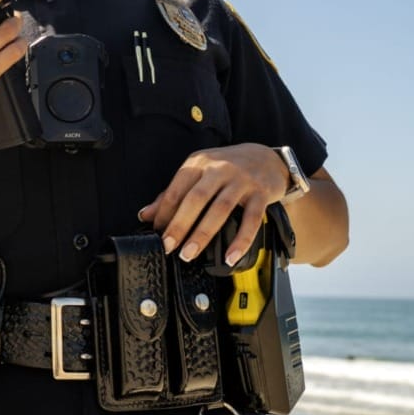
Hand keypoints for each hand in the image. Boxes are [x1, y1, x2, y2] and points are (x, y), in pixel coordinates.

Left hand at [138, 143, 291, 265]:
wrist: (267, 158)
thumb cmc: (228, 167)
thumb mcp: (198, 172)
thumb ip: (173, 193)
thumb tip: (146, 215)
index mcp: (198, 163)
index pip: (176, 190)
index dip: (164, 214)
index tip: (157, 234)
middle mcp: (219, 169)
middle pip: (195, 199)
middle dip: (179, 225)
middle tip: (169, 246)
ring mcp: (241, 181)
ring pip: (220, 209)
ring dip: (203, 234)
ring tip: (190, 253)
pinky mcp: (261, 193)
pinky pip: (251, 220)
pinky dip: (240, 240)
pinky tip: (230, 256)